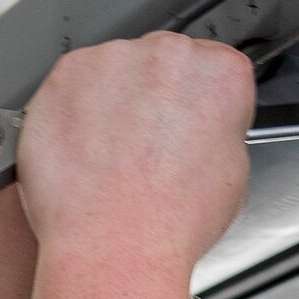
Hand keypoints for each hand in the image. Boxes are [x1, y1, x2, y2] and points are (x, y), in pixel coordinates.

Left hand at [16, 32, 254, 298]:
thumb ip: (219, 130)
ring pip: (116, 72)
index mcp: (220, 73)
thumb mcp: (233, 174)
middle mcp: (166, 55)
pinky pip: (75, 85)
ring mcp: (111, 60)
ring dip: (116, 101)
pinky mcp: (65, 75)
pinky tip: (90, 151)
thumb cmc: (172, 219)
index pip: (217, 68)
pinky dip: (78, 110)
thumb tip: (203, 128)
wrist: (114, 243)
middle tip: (154, 144)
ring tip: (117, 154)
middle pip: (165, 63)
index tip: (195, 123)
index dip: (205, 102)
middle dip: (159, 95)